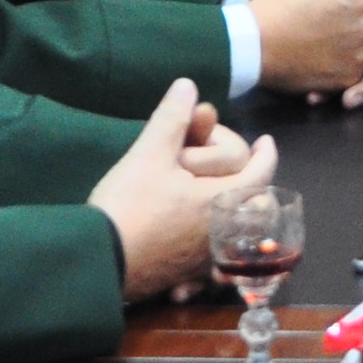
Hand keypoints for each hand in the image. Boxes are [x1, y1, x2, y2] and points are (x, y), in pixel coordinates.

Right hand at [89, 80, 277, 299]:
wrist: (97, 261)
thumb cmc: (128, 205)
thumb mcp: (149, 154)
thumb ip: (173, 118)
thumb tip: (188, 85)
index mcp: (223, 200)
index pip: (261, 172)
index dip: (266, 153)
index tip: (266, 141)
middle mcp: (223, 232)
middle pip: (257, 207)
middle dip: (253, 185)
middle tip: (240, 169)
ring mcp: (206, 259)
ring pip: (238, 234)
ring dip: (236, 214)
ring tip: (222, 199)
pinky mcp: (185, 277)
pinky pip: (214, 263)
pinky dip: (217, 249)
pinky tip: (202, 241)